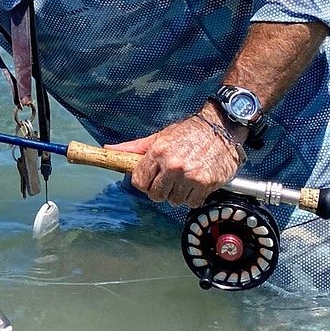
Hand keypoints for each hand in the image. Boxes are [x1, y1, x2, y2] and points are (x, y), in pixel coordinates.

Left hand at [105, 114, 242, 208]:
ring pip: (174, 201)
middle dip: (160, 190)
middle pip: (156, 195)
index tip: (151, 179)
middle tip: (169, 179)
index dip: (144, 183)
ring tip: (185, 178)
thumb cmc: (188, 132)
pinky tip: (196, 182)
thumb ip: (134, 148)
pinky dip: (194, 196)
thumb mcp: (159, 137)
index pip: (139, 182)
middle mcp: (172, 165)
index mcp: (158, 152)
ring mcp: (189, 176)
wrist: (220, 127)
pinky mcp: (206, 184)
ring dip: (178, 193)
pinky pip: (192, 202)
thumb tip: (109, 150)